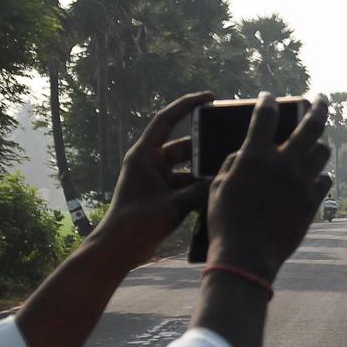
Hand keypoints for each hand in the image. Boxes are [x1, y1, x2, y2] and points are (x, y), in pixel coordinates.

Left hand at [90, 91, 213, 270]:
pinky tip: (218, 191)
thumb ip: (200, 192)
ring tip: (227, 168)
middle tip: (228, 140)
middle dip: (204, 145)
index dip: (187, 105)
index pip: (166, 120)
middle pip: (182, 146)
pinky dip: (199, 188)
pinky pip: (185, 185)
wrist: (118, 249)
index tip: (209, 97)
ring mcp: (156, 180)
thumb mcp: (173, 205)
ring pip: (187, 168)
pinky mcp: (162, 195)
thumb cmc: (136, 223)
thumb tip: (225, 179)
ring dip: (203, 171)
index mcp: (144, 155)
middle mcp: (150, 163)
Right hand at [207, 92, 331, 281]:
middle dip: (318, 105)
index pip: (266, 115)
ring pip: (322, 151)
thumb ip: (234, 162)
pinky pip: (325, 179)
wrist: (247, 257)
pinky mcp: (312, 201)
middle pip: (311, 124)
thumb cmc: (225, 222)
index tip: (269, 96)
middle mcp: (283, 163)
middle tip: (320, 98)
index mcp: (255, 156)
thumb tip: (246, 152)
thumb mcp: (219, 186)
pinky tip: (313, 176)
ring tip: (315, 142)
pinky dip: (319, 175)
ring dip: (319, 144)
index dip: (268, 101)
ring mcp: (302, 182)